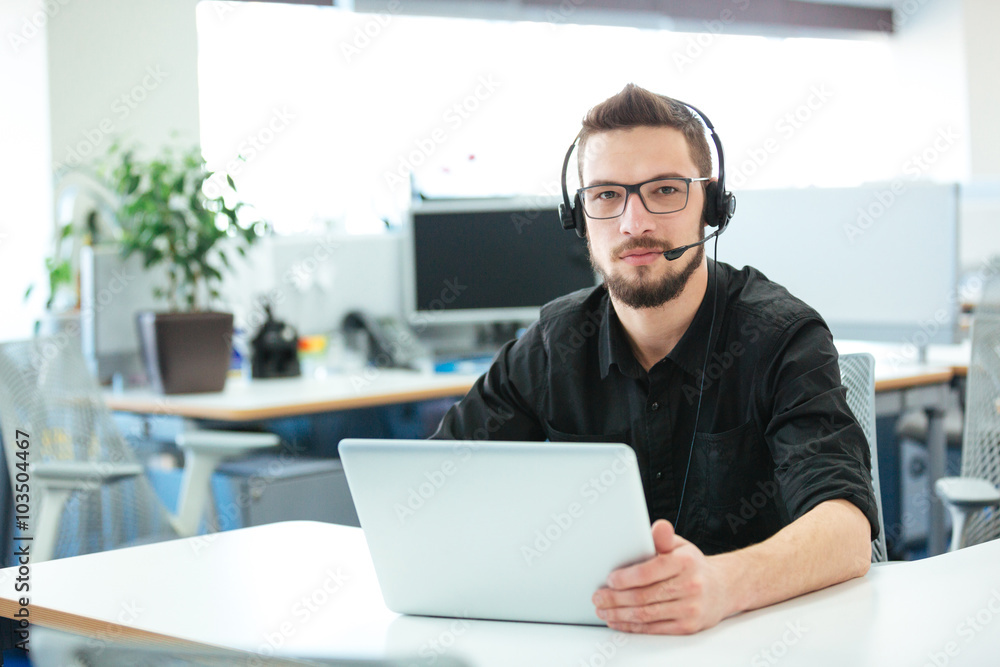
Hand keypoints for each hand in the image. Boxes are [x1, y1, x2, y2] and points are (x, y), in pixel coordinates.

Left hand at [592, 519, 733, 634]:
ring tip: (603, 610)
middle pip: (644, 596)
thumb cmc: (692, 565)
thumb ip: (663, 538)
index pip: (649, 571)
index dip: (625, 578)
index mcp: (685, 562)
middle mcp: (690, 585)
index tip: (609, 579)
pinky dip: (632, 626)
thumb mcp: (680, 545)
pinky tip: (619, 621)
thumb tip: (658, 526)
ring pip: (646, 614)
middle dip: (615, 598)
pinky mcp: (687, 626)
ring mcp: (690, 608)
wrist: (722, 588)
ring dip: (619, 614)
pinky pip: (654, 628)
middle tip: (598, 597)